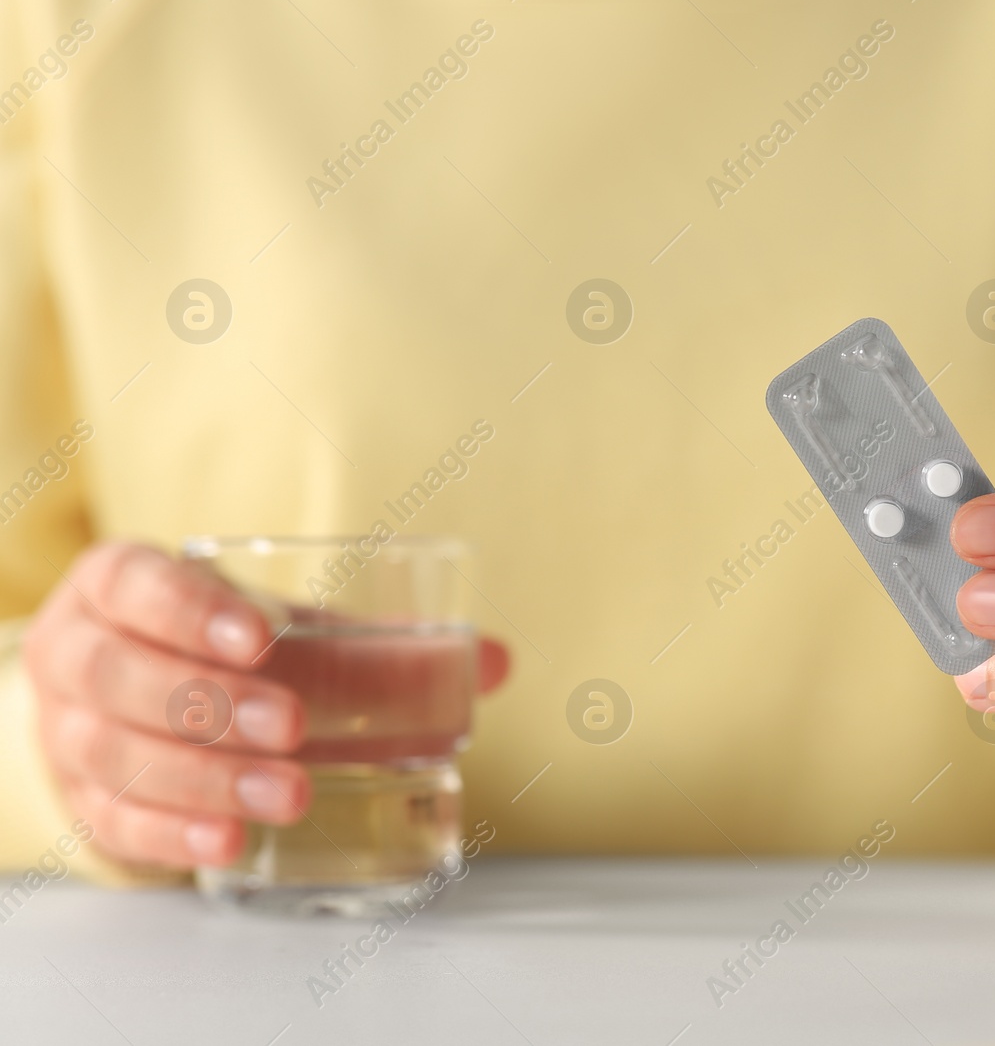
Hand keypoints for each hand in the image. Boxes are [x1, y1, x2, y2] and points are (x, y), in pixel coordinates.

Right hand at [23, 542, 510, 869]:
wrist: (128, 696)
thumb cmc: (218, 650)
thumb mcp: (284, 633)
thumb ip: (378, 645)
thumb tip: (493, 661)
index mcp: (122, 585)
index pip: (138, 584)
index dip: (191, 609)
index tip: (260, 636)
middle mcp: (78, 651)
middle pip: (123, 675)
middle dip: (214, 704)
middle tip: (295, 727)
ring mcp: (69, 732)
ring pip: (117, 754)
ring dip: (206, 778)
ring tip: (287, 795)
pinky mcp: (82, 801)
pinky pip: (116, 821)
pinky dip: (174, 833)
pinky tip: (229, 843)